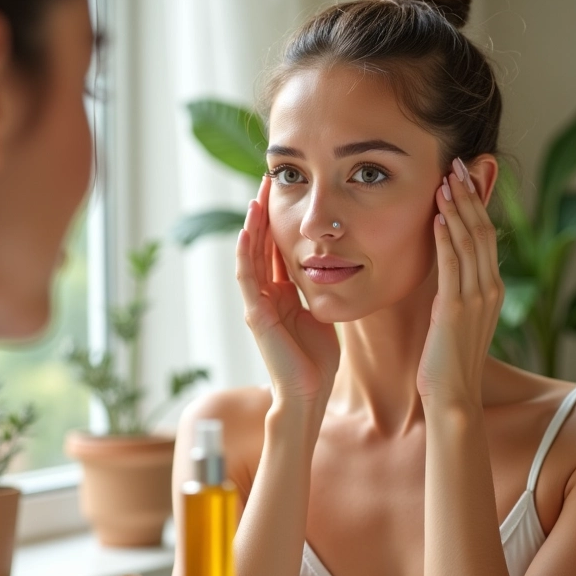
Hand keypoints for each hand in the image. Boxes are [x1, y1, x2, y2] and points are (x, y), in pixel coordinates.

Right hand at [236, 177, 339, 416]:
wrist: (308, 393)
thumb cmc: (316, 360)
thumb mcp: (319, 314)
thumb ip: (316, 292)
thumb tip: (330, 269)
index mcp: (280, 294)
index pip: (276, 249)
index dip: (279, 221)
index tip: (286, 192)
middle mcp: (265, 295)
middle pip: (261, 246)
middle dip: (264, 214)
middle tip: (268, 181)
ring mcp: (257, 304)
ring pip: (250, 257)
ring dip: (252, 227)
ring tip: (256, 198)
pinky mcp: (256, 316)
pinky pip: (247, 279)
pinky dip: (245, 255)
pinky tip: (246, 231)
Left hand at [417, 160, 503, 411]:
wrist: (452, 396)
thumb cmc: (447, 360)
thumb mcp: (454, 320)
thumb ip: (453, 293)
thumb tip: (445, 273)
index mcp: (491, 290)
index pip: (486, 237)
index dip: (475, 206)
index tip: (462, 180)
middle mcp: (490, 289)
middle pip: (482, 231)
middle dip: (469, 196)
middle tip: (457, 165)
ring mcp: (476, 298)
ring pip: (470, 242)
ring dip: (456, 209)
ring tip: (446, 180)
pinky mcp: (455, 308)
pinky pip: (452, 265)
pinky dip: (445, 238)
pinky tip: (436, 217)